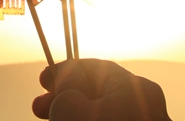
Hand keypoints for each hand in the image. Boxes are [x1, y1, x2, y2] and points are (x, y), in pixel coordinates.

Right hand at [32, 59, 170, 120]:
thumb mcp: (70, 107)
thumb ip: (65, 88)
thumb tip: (69, 85)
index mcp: (135, 88)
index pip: (96, 69)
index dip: (66, 72)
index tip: (42, 81)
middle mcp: (145, 110)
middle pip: (98, 96)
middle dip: (65, 101)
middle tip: (39, 110)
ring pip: (101, 119)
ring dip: (72, 119)